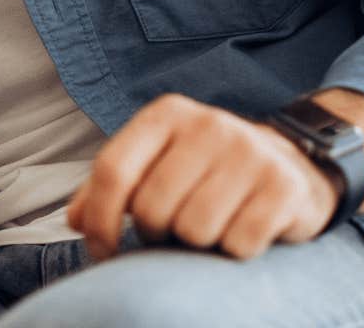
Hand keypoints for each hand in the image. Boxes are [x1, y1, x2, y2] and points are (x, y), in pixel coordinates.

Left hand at [67, 94, 338, 262]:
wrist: (288, 163)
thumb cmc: (205, 172)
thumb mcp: (155, 164)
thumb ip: (110, 188)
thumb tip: (75, 219)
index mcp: (168, 114)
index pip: (113, 170)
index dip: (99, 221)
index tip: (104, 249)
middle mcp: (211, 123)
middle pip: (152, 209)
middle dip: (157, 233)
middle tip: (176, 226)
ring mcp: (251, 152)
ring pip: (194, 230)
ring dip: (199, 242)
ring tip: (212, 223)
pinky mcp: (284, 185)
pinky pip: (238, 243)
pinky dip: (236, 249)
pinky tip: (243, 227)